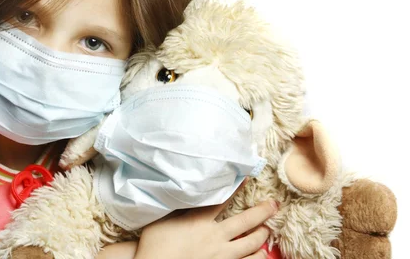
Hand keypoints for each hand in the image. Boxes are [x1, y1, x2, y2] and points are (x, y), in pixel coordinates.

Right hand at [134, 182, 277, 258]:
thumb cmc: (154, 244)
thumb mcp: (162, 219)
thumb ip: (177, 207)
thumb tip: (182, 193)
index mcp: (200, 221)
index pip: (222, 200)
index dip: (236, 188)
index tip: (247, 178)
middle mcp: (215, 236)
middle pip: (245, 221)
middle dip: (262, 212)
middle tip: (274, 205)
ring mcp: (222, 255)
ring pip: (251, 244)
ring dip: (262, 236)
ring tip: (267, 231)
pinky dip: (257, 258)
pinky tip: (261, 255)